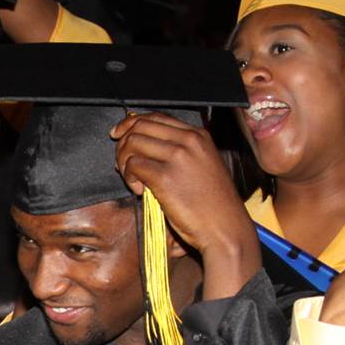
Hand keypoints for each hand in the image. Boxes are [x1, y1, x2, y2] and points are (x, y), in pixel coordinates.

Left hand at [111, 112, 258, 293]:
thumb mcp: (201, 166)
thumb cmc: (212, 204)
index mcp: (198, 135)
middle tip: (121, 164)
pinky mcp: (165, 176)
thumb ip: (177, 152)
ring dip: (124, 162)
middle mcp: (189, 140)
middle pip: (140, 126)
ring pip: (132, 143)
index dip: (132, 124)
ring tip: (133, 180)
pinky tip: (140, 191)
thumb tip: (138, 148)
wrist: (225, 227)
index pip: (157, 117)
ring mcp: (177, 156)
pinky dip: (129, 178)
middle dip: (123, 143)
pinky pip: (133, 166)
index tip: (118, 134)